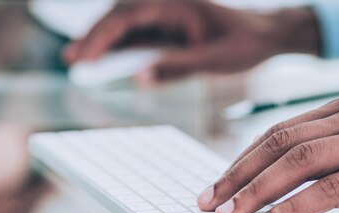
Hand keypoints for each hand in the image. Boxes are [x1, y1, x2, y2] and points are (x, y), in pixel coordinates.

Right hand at [64, 1, 320, 83]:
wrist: (268, 35)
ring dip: (102, 40)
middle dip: (94, 36)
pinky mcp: (171, 27)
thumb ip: (177, 67)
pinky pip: (140, 34)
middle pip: (120, 15)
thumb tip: (138, 79)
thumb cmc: (246, 44)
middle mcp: (168, 3)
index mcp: (177, 3)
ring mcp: (168, 14)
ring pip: (126, 23)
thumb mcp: (214, 60)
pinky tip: (102, 59)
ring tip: (76, 60)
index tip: (84, 55)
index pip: (128, 14)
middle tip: (71, 60)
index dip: (102, 34)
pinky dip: (120, 46)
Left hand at [198, 94, 338, 212]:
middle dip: (238, 175)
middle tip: (210, 202)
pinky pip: (330, 189)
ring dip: (257, 192)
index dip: (243, 159)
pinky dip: (293, 208)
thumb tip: (278, 187)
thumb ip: (329, 160)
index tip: (218, 185)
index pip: (280, 131)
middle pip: (280, 142)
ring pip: (299, 162)